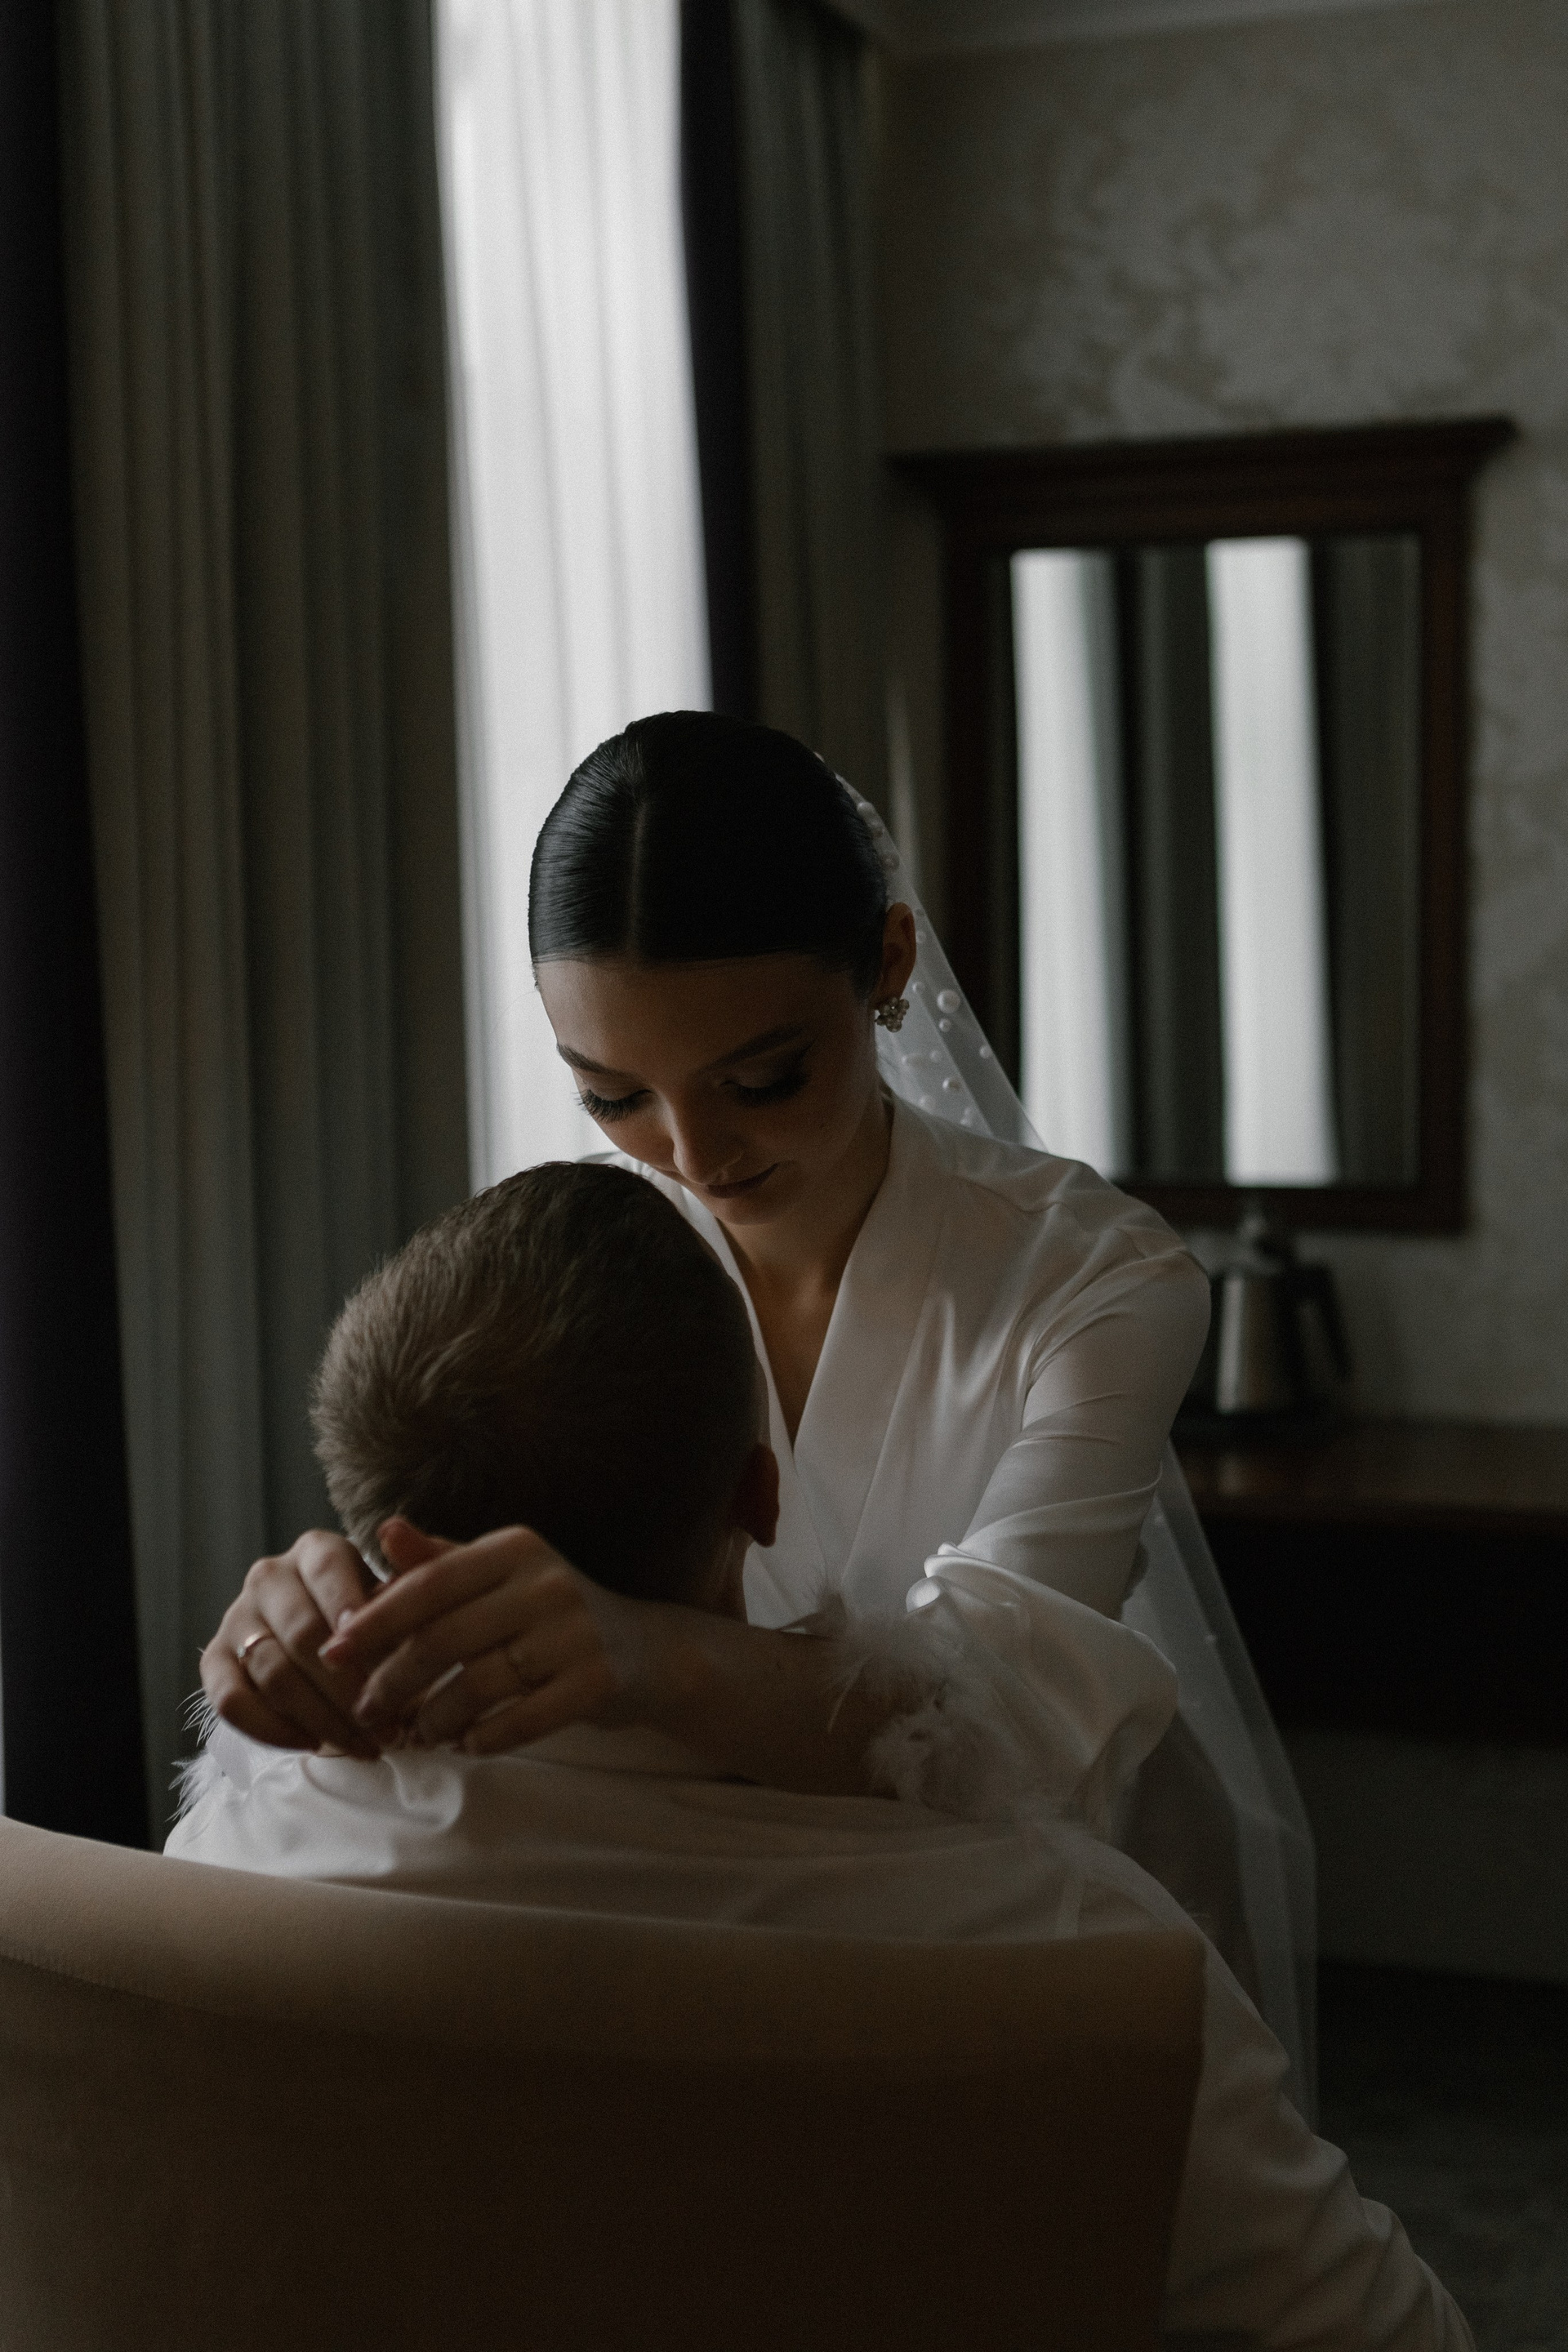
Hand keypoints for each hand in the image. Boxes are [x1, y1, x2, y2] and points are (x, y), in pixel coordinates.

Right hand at [201, 1531, 381, 1755]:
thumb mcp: (401, 1597)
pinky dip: (271, 1730)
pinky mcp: (215, 1661)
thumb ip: (409, 1580)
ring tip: (364, 1746)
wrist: (339, 1651)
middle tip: (387, 1727)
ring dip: (321, 1719)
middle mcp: (269, 1577)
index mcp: (316, 1550)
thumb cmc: (380, 1620)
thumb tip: (400, 1570)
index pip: (329, 1570)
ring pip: (273, 1673)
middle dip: (348, 1687)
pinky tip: (312, 1744)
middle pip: (302, 1632)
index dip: (349, 1607)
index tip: (375, 1649)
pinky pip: (230, 1701)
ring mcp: (237, 1618)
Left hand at [320, 1520, 654, 1753]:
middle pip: (445, 1639)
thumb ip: (439, 1561)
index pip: (429, 1585)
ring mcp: (576, 1633)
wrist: (646, 1651)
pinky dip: (484, 1738)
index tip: (332, 1654)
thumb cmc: (550, 1613)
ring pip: (479, 1685)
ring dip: (435, 1719)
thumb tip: (384, 1529)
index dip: (376, 1621)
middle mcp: (547, 1583)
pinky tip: (466, 1744)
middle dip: (394, 1682)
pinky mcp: (597, 1682)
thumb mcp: (499, 1576)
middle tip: (367, 1711)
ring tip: (416, 1734)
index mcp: (515, 1548)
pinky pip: (522, 1720)